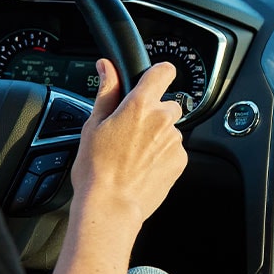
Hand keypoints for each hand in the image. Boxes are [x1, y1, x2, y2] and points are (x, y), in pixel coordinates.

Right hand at [71, 59, 186, 227]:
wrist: (111, 206)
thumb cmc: (97, 169)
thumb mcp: (93, 124)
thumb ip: (107, 91)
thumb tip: (107, 67)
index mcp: (140, 105)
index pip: (163, 71)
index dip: (158, 73)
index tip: (151, 81)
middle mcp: (162, 119)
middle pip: (167, 104)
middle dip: (153, 113)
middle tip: (130, 132)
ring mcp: (174, 141)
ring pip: (170, 129)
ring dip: (157, 136)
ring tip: (133, 154)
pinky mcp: (180, 160)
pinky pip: (174, 149)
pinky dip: (162, 154)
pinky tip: (143, 166)